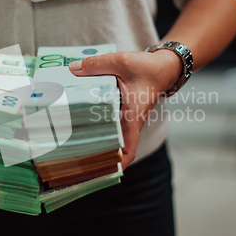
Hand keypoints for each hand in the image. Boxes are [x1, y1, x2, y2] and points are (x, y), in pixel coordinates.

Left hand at [69, 50, 181, 168]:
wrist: (165, 66)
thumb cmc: (149, 68)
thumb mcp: (121, 62)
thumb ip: (96, 65)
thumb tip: (72, 70)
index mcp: (133, 116)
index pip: (129, 149)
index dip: (117, 164)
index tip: (103, 173)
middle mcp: (129, 121)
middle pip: (114, 145)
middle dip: (98, 154)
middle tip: (75, 159)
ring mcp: (125, 118)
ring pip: (110, 134)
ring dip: (95, 139)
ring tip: (71, 144)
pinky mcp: (121, 110)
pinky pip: (108, 121)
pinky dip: (96, 123)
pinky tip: (77, 118)